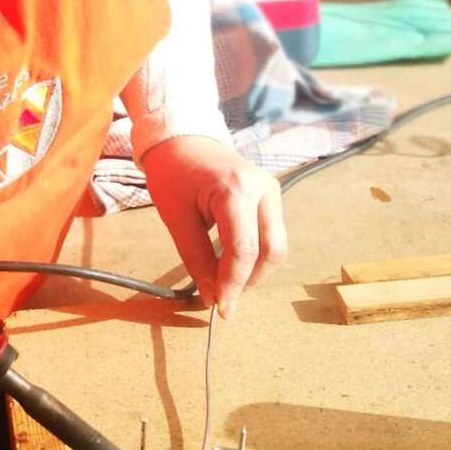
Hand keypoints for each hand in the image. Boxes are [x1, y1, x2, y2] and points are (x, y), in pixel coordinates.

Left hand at [140, 136, 287, 317]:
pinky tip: (232, 262)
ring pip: (276, 246)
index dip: (233, 284)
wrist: (183, 140)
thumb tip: (211, 297)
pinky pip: (272, 234)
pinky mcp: (272, 195)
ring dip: (254, 270)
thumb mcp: (176, 219)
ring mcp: (272, 190)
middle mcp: (263, 188)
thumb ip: (196, 259)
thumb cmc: (174, 174)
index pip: (243, 249)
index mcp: (236, 189)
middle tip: (223, 296)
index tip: (220, 309)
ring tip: (225, 279)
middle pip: (271, 250)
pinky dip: (255, 255)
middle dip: (249, 280)